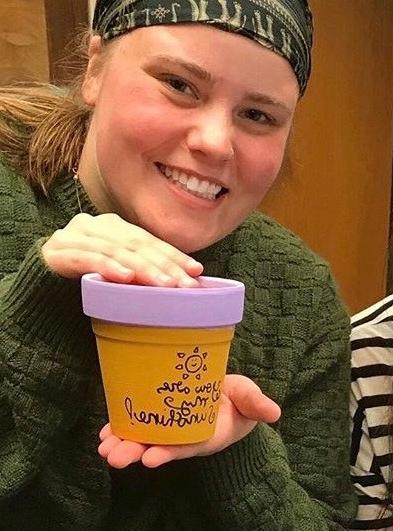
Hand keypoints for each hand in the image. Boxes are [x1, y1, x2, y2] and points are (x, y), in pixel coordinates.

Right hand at [42, 213, 203, 286]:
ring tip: (164, 284)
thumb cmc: (89, 282)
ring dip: (143, 269)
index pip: (150, 241)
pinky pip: (87, 259)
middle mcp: (96, 226)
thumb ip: (144, 271)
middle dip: (165, 265)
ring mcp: (75, 236)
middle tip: (185, 284)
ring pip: (116, 251)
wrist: (42, 289)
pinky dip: (108, 267)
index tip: (196, 272)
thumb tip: (187, 282)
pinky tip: (126, 277)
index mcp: (115, 227)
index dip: (174, 256)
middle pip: (137, 245)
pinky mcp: (57, 253)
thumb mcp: (120, 273)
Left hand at [98, 375, 280, 468]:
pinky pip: (137, 425)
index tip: (150, 459)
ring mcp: (170, 429)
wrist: (228, 398)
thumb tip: (274, 412)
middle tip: (113, 457)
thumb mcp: (250, 400)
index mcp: (206, 434)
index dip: (168, 452)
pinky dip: (120, 429)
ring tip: (103, 448)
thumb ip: (258, 405)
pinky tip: (104, 434)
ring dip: (122, 444)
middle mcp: (184, 436)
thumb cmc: (239, 401)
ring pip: (143, 439)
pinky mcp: (158, 417)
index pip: (185, 446)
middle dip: (135, 452)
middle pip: (158, 446)